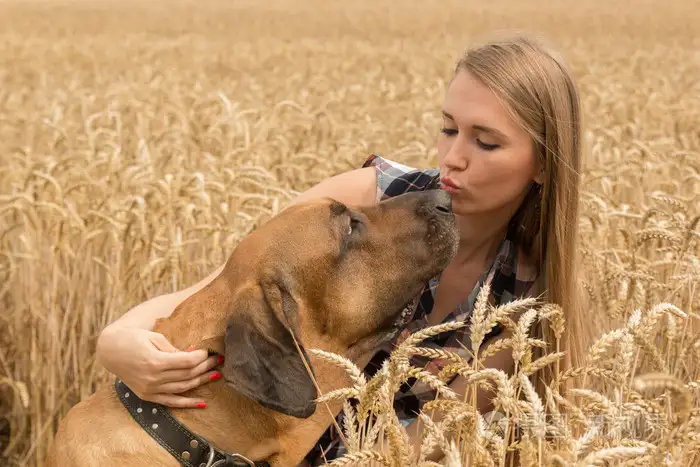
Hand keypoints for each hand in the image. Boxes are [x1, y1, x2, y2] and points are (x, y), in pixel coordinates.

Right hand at [97, 326, 221, 407]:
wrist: (110, 350)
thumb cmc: (134, 338)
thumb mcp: (155, 338)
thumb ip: (174, 349)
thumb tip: (192, 355)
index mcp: (155, 361)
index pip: (186, 361)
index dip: (201, 356)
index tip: (209, 351)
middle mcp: (153, 378)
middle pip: (187, 374)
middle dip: (205, 367)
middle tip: (218, 361)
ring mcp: (149, 389)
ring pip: (182, 388)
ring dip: (201, 382)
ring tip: (215, 375)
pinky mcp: (147, 396)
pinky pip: (171, 402)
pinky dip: (188, 403)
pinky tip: (203, 403)